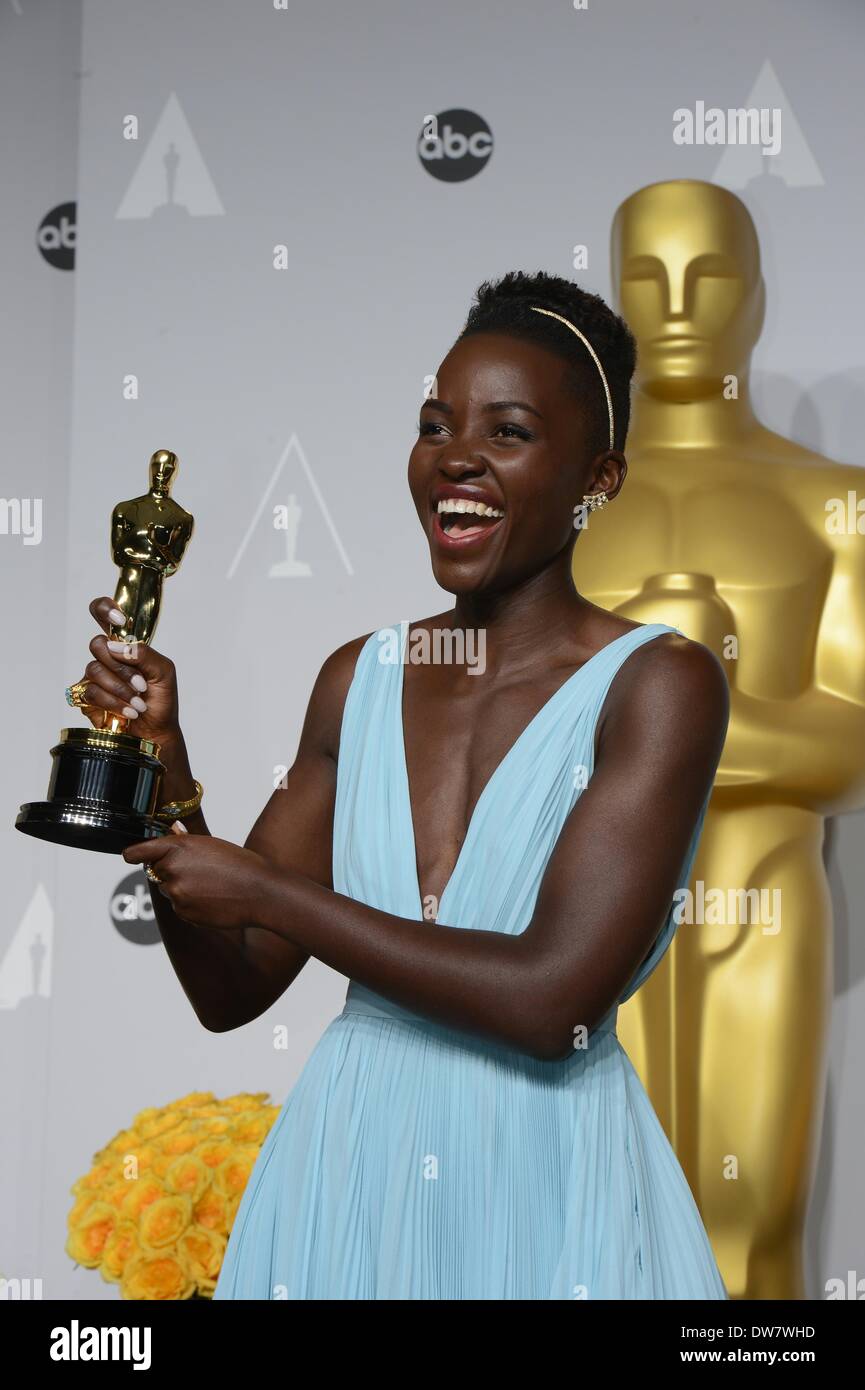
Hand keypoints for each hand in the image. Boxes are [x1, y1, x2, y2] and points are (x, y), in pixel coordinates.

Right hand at [77, 596, 180, 741]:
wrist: (156, 731)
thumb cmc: (161, 700)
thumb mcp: (164, 672)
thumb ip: (144, 653)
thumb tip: (117, 646)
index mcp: (125, 645)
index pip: (103, 614)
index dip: (105, 609)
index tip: (119, 620)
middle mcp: (107, 657)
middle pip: (97, 644)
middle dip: (122, 667)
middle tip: (141, 684)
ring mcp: (95, 677)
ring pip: (95, 670)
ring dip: (121, 688)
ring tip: (138, 702)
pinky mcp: (86, 697)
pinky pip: (91, 692)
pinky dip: (114, 703)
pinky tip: (129, 711)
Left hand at [123, 830, 276, 929]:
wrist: (260, 892)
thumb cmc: (241, 865)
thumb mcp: (211, 845)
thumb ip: (185, 843)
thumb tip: (171, 835)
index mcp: (178, 846)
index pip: (139, 851)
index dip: (134, 854)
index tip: (130, 856)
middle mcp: (171, 868)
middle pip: (156, 871)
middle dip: (171, 871)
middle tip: (199, 872)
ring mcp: (175, 892)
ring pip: (168, 890)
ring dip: (181, 889)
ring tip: (211, 886)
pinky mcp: (182, 911)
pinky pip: (179, 907)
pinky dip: (191, 904)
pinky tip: (212, 899)